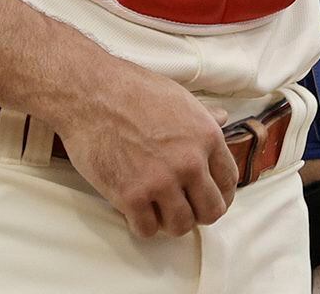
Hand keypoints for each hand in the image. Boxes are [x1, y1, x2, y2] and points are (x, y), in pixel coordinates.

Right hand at [48, 60, 237, 237]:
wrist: (91, 93)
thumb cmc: (133, 89)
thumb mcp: (178, 97)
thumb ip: (203, 115)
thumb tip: (223, 118)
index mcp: (206, 136)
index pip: (229, 181)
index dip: (221, 193)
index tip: (208, 197)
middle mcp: (189, 163)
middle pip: (211, 211)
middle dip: (199, 213)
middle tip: (185, 208)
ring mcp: (161, 182)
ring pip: (181, 226)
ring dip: (171, 222)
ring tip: (160, 211)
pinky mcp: (131, 196)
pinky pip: (147, 230)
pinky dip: (142, 225)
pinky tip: (137, 211)